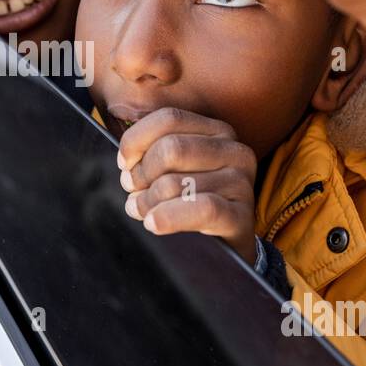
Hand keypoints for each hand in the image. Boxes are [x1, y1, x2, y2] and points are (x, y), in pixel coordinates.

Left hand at [116, 108, 256, 261]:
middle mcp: (235, 151)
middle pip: (170, 149)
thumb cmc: (191, 201)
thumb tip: (126, 159)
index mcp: (218, 131)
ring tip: (142, 211)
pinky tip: (154, 223)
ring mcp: (241, 184)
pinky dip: (169, 217)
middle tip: (133, 192)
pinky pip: (201, 209)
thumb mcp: (175, 169)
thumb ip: (153, 151)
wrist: (226, 247)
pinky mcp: (241, 216)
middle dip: (141, 174)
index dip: (136, 140)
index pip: (169, 118)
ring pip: (176, 183)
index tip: (124, 164)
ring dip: (147, 201)